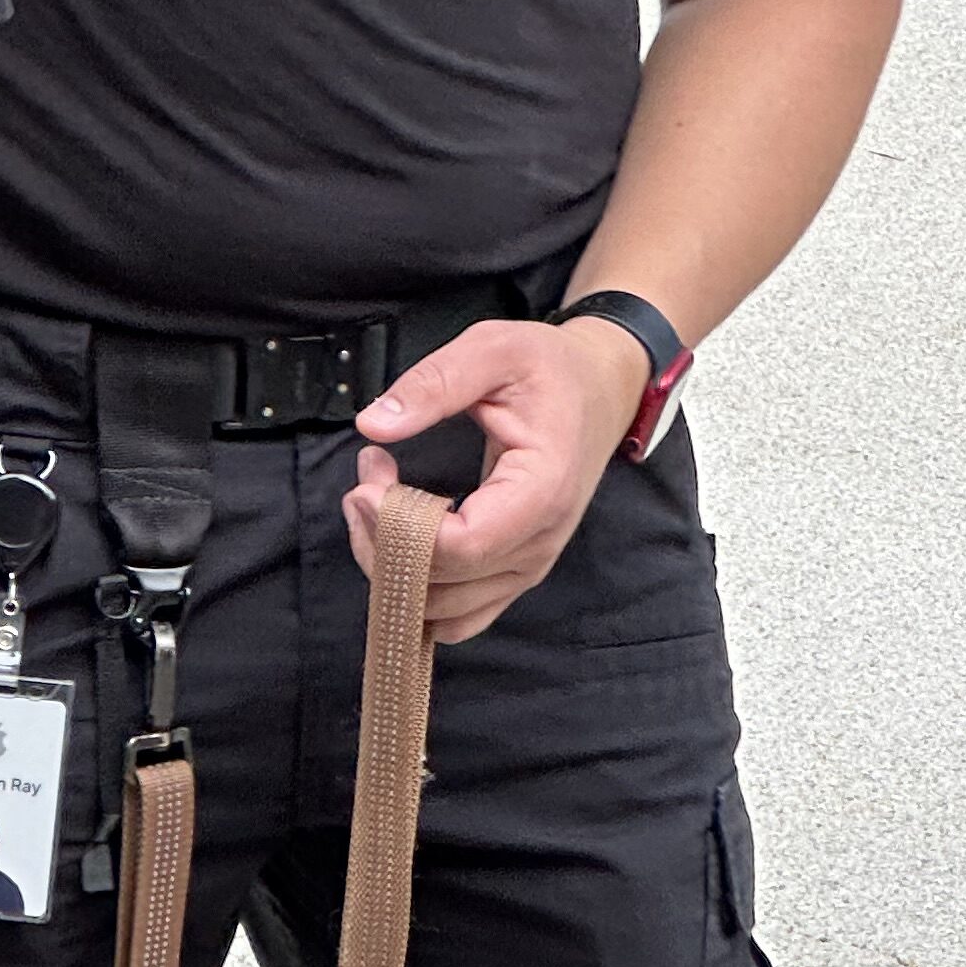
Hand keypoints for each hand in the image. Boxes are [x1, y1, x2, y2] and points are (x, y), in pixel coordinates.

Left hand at [342, 318, 649, 645]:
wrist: (598, 392)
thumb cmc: (550, 370)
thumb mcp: (493, 349)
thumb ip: (434, 384)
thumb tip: (374, 424)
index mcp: (542, 490)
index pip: (462, 547)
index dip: (398, 524)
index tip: (368, 479)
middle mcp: (539, 543)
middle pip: (440, 584)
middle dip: (381, 536)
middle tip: (366, 476)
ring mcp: (527, 567)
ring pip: (438, 609)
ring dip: (388, 561)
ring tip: (379, 497)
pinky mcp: (512, 575)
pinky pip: (454, 617)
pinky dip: (412, 589)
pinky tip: (398, 535)